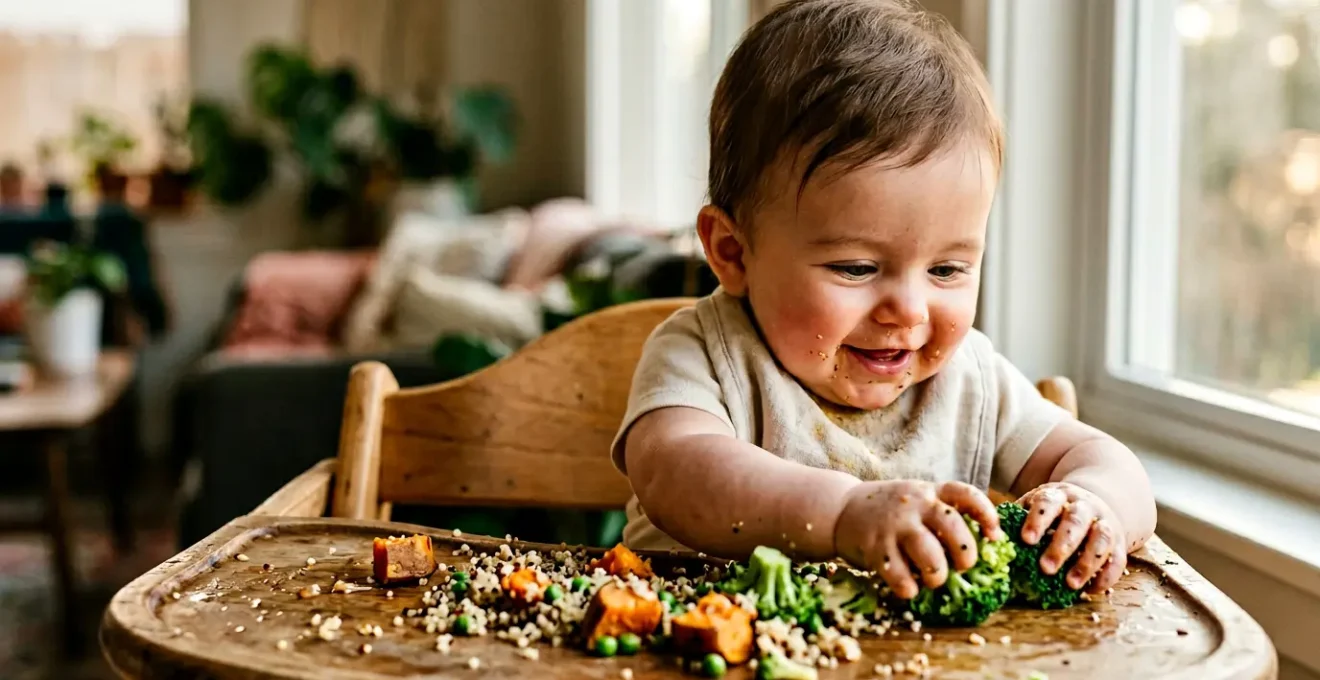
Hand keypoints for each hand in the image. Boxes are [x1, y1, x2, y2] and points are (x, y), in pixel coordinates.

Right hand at [833, 480, 1002, 598]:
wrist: (841, 509)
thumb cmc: (890, 510)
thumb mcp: (917, 499)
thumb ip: (945, 513)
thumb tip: (987, 543)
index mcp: (929, 491)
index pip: (966, 494)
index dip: (986, 514)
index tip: (994, 534)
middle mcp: (913, 505)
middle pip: (953, 528)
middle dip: (966, 554)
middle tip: (963, 567)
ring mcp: (894, 526)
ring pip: (930, 556)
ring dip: (938, 575)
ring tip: (933, 579)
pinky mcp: (874, 548)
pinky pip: (900, 577)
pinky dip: (909, 588)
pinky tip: (908, 587)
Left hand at [1017, 482, 1126, 593]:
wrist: (1094, 502)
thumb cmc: (1053, 511)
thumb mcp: (1036, 505)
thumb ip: (1016, 519)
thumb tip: (988, 537)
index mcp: (1058, 494)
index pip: (1047, 502)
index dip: (1037, 521)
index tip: (1026, 540)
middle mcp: (1084, 505)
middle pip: (1075, 522)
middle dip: (1061, 545)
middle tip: (1045, 568)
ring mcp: (1105, 522)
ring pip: (1101, 539)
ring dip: (1086, 562)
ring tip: (1070, 584)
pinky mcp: (1119, 542)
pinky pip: (1118, 559)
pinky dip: (1106, 575)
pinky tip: (1091, 590)